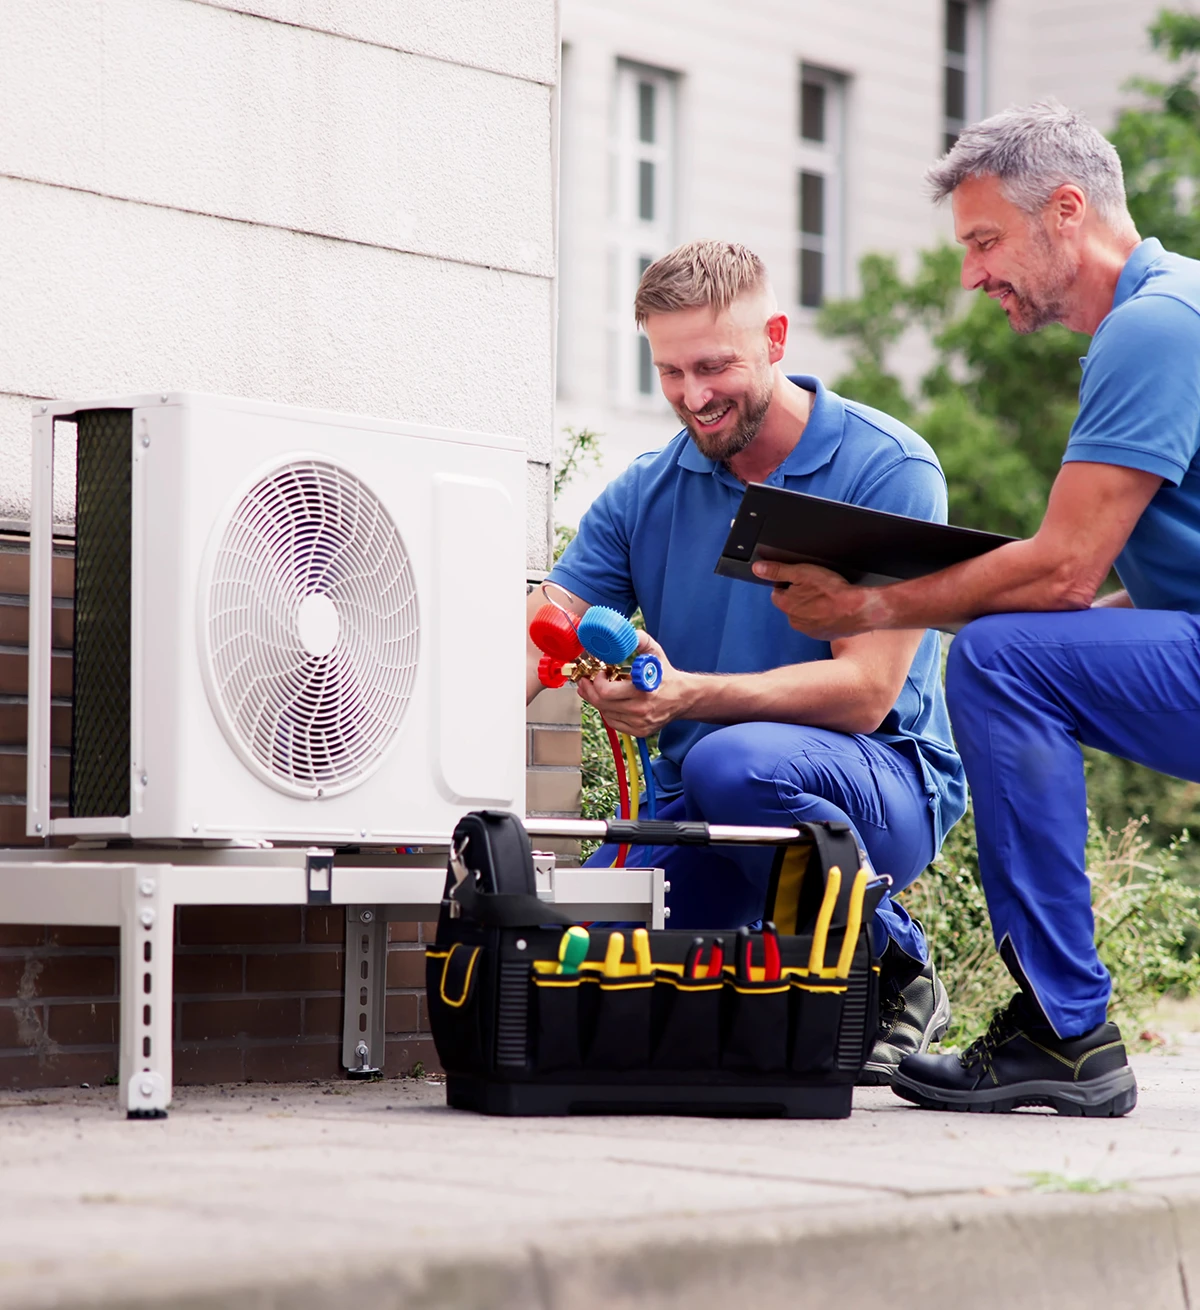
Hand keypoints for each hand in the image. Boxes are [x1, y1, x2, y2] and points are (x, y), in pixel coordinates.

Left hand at [576, 630, 695, 735]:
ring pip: (605, 713)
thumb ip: (640, 640)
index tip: (599, 672)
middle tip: (586, 681)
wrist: (683, 697)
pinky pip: (613, 722)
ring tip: (593, 689)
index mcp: (644, 691)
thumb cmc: (666, 675)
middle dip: (589, 690)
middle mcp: (641, 710)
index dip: (597, 681)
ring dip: (596, 700)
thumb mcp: (655, 653)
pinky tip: (606, 702)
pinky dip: (606, 711)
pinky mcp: (639, 731)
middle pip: (601, 703)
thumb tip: (626, 633)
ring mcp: (640, 723)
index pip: (607, 692)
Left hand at [751, 560, 875, 638]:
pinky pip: (818, 623)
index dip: (788, 583)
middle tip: (817, 587)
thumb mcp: (802, 572)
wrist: (859, 609)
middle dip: (800, 596)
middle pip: (791, 604)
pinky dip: (823, 616)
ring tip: (827, 597)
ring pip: (805, 614)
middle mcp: (794, 621)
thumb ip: (778, 570)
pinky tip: (834, 608)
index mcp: (786, 606)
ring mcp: (809, 631)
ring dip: (812, 606)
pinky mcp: (823, 636)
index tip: (802, 579)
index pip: (777, 592)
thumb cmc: (832, 590)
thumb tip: (757, 569)